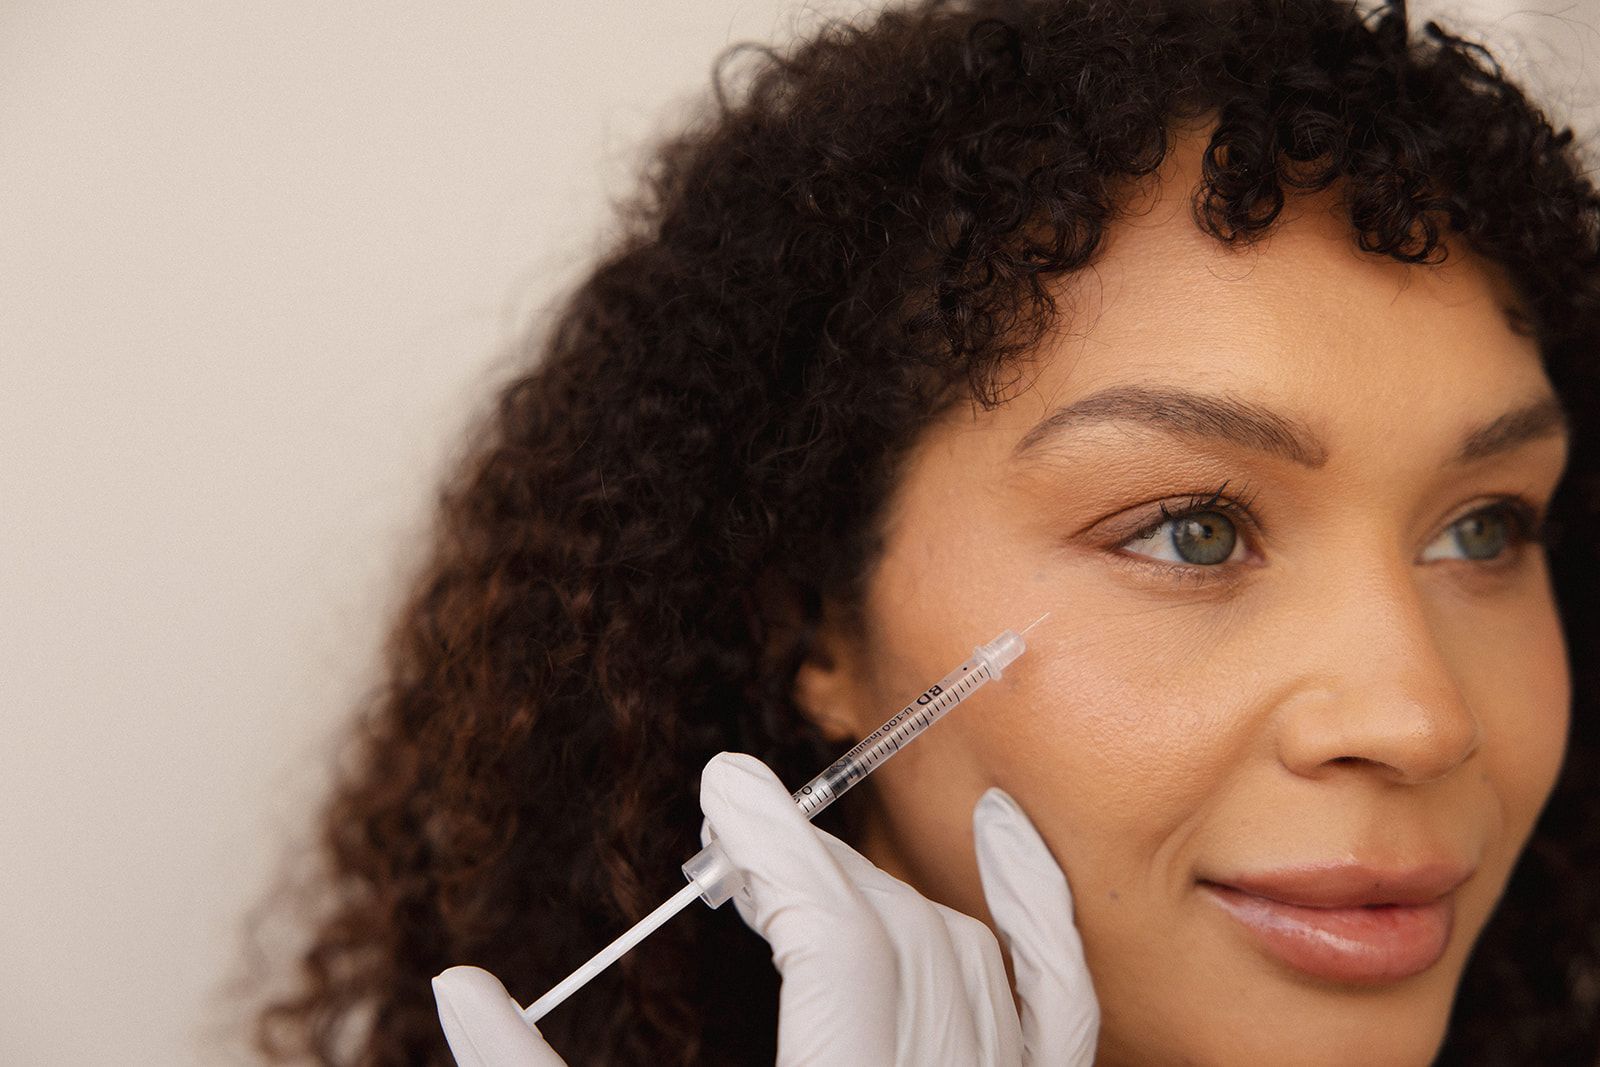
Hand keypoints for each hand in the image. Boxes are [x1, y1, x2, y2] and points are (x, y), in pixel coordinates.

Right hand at [431, 752, 1098, 1065]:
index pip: (838, 951)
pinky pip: (1060, 1008)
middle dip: (804, 868)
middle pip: (895, 939)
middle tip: (729, 842)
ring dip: (878, 888)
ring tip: (796, 867)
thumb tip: (457, 982)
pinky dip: (1037, 915)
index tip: (725, 785)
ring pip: (966, 957)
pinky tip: (1002, 831)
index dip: (778, 851)